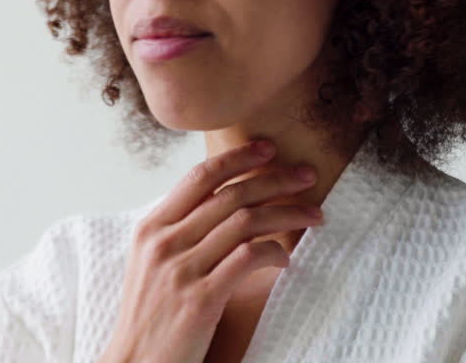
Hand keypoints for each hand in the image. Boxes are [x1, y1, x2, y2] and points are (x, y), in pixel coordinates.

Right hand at [98, 139, 322, 362]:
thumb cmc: (151, 316)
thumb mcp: (152, 263)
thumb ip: (180, 231)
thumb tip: (223, 202)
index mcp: (151, 228)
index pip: (199, 176)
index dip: (237, 157)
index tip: (268, 149)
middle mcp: (164, 242)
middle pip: (229, 195)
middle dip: (275, 180)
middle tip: (307, 175)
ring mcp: (182, 270)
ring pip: (245, 222)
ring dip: (287, 214)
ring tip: (314, 214)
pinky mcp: (201, 299)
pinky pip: (249, 259)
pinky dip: (275, 252)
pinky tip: (286, 258)